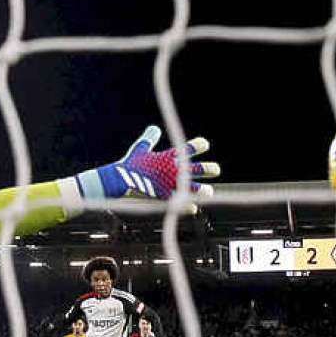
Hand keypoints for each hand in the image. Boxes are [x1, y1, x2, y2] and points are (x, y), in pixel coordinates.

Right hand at [73, 126, 218, 202]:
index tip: (205, 144)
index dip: (197, 145)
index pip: (186, 149)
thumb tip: (154, 128)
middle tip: (216, 170)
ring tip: (209, 192)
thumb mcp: (139, 149)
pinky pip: (178, 202)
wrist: (119, 180)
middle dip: (207, 169)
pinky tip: (193, 208)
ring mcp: (169, 184)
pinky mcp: (163, 197)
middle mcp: (171, 170)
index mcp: (167, 157)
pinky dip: (186, 205)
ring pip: (191, 187)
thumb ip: (149, 139)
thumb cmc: (129, 164)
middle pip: (194, 168)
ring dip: (201, 190)